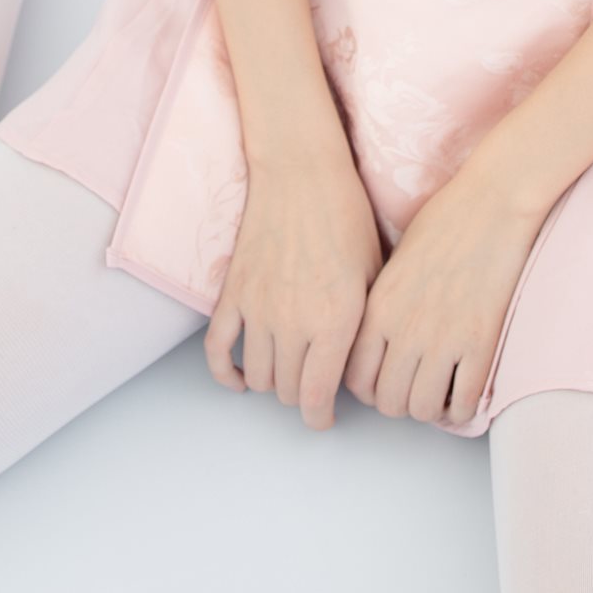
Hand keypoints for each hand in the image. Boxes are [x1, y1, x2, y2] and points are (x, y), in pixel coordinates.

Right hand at [204, 150, 385, 430]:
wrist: (301, 173)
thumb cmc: (347, 216)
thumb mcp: (374, 273)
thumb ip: (366, 326)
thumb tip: (362, 367)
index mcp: (335, 321)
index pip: (316, 398)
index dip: (319, 418)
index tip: (323, 419)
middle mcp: (293, 323)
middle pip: (287, 391)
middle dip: (300, 396)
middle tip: (312, 385)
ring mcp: (257, 310)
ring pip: (257, 376)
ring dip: (271, 383)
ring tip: (287, 372)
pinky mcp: (232, 294)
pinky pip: (217, 351)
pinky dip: (224, 374)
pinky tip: (238, 380)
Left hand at [343, 172, 550, 430]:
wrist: (491, 203)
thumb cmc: (443, 221)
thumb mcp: (393, 262)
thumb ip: (381, 305)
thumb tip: (379, 341)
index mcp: (379, 309)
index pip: (355, 379)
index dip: (368, 391)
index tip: (382, 383)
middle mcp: (405, 330)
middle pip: (388, 402)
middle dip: (398, 403)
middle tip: (413, 388)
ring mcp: (443, 339)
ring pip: (423, 409)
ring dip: (430, 407)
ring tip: (439, 391)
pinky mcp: (481, 344)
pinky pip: (463, 403)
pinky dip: (462, 408)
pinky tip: (464, 391)